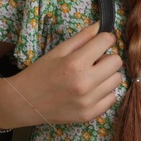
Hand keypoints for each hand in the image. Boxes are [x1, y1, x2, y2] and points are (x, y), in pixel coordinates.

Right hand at [0, 21, 124, 127]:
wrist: (23, 102)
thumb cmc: (39, 73)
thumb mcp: (58, 51)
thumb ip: (81, 38)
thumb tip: (101, 26)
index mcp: (75, 63)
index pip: (107, 41)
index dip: (104, 39)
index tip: (98, 43)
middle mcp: (84, 83)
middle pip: (116, 61)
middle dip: (106, 57)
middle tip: (92, 62)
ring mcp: (88, 101)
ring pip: (117, 79)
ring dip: (107, 75)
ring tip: (90, 77)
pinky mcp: (90, 115)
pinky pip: (112, 98)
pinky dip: (104, 93)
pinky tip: (90, 91)